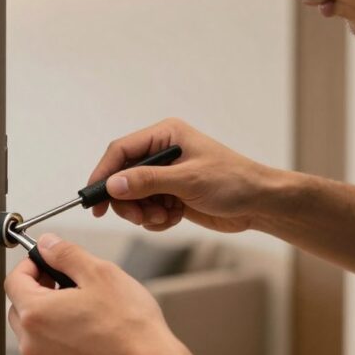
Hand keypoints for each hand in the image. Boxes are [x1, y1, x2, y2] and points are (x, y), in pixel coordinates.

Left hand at [5, 233, 192, 354]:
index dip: (30, 265)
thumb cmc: (130, 327)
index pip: (14, 280)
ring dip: (49, 316)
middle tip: (66, 282)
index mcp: (36, 313)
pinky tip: (88, 333)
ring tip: (82, 308)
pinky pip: (49, 353)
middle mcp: (33, 343)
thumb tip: (48, 244)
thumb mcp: (100, 273)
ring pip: (34, 332)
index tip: (47, 261)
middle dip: (38, 290)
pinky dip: (60, 340)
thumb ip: (66, 254)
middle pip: (20, 307)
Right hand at [87, 118, 274, 232]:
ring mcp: (166, 175)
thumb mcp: (188, 180)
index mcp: (165, 135)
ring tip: (164, 216)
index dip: (104, 174)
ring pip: (133, 197)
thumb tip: (113, 185)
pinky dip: (156, 219)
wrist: (260, 204)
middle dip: (128, 201)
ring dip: (144, 212)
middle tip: (139, 216)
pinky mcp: (171, 195)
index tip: (94, 199)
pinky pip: (148, 209)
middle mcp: (162, 153)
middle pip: (122, 177)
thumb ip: (148, 181)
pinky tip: (174, 217)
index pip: (121, 151)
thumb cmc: (233, 182)